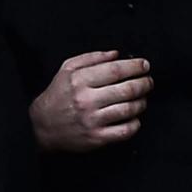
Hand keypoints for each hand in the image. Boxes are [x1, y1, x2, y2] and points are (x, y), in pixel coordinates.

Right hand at [29, 50, 151, 152]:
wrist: (42, 125)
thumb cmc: (57, 95)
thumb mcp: (66, 70)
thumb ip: (91, 58)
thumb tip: (116, 54)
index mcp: (78, 80)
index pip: (115, 70)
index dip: (134, 66)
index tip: (144, 64)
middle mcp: (86, 100)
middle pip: (127, 89)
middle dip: (144, 83)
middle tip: (149, 81)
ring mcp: (93, 120)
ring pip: (130, 109)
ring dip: (142, 102)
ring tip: (142, 98)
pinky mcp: (97, 137)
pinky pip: (126, 130)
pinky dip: (135, 123)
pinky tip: (134, 117)